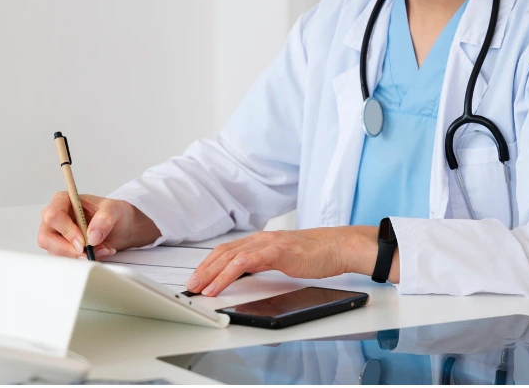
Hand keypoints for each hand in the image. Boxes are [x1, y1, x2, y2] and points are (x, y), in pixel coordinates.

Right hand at [37, 192, 159, 257]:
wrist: (121, 227)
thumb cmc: (114, 213)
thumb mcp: (115, 210)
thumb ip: (105, 219)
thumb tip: (92, 236)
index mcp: (63, 200)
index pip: (53, 215)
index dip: (66, 231)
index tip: (84, 242)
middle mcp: (55, 218)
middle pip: (46, 238)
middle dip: (68, 249)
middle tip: (88, 253)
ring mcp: (56, 235)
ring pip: (54, 252)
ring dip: (79, 256)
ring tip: (103, 250)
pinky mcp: (62, 249)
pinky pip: (65, 260)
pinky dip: (83, 260)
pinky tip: (100, 253)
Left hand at [185, 226, 389, 296]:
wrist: (338, 247)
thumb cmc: (316, 255)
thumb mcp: (282, 259)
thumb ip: (263, 262)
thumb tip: (244, 273)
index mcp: (261, 240)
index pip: (227, 250)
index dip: (209, 264)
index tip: (198, 279)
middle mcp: (260, 239)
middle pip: (223, 252)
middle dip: (204, 270)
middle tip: (190, 286)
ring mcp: (267, 243)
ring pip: (230, 257)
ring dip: (211, 274)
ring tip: (199, 289)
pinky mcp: (276, 251)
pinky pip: (245, 262)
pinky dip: (228, 274)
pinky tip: (219, 286)